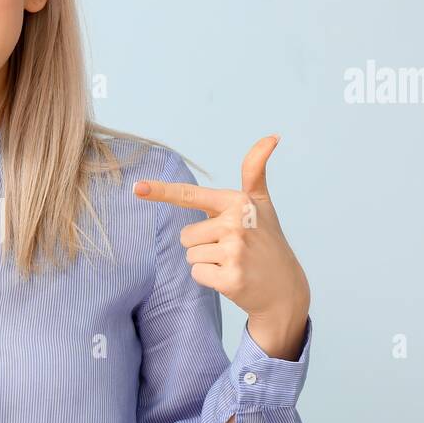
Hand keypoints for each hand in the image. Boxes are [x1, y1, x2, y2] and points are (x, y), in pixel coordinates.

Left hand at [134, 135, 309, 352]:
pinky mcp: (231, 278)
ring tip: (234, 262)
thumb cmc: (267, 241)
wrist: (285, 287)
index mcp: (238, 202)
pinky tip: (232, 277)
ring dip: (207, 262)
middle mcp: (236, 223)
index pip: (190, 195)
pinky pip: (196, 274)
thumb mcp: (261, 203)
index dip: (161, 191)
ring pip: (190, 255)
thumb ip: (255, 170)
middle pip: (186, 235)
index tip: (137, 187)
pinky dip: (210, 279)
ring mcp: (234, 251)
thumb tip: (273, 135)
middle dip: (203, 244)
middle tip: (232, 249)